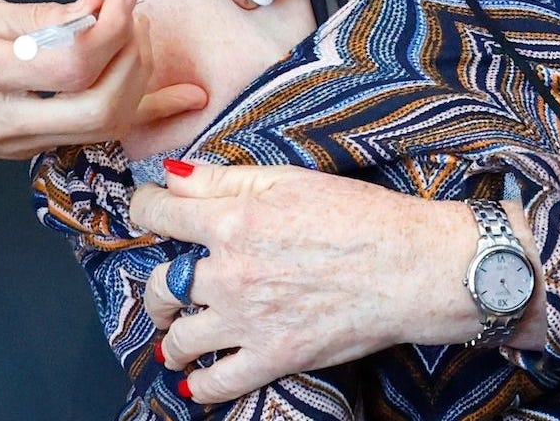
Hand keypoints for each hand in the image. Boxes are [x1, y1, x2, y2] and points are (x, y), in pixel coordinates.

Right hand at [0, 0, 206, 163]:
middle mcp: (7, 118)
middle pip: (100, 106)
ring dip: (140, 77)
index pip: (69, 65)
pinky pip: (102, 133)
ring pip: (107, 124)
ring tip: (136, 34)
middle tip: (134, 16)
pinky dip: (147, 111)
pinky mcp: (36, 149)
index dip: (110, 29)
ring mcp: (24, 142)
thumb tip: (99, 8)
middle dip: (134, 56)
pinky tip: (185, 97)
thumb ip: (40, 16)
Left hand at [129, 162, 545, 402]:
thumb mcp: (294, 179)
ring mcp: (246, 320)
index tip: (149, 212)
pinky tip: (197, 379)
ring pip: (178, 339)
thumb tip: (172, 175)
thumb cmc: (365, 217)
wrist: (415, 266)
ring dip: (173, 337)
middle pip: (160, 286)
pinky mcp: (272, 357)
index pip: (155, 214)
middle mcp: (228, 273)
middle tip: (171, 289)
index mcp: (233, 221)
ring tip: (180, 335)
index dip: (144, 209)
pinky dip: (199, 384)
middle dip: (159, 288)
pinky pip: (214, 383)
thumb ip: (226, 179)